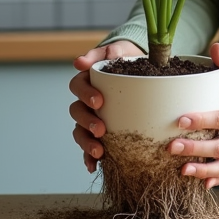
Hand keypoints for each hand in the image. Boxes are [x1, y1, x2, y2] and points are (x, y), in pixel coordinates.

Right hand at [69, 40, 145, 173]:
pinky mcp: (99, 133)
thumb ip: (107, 52)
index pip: (78, 86)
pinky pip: (89, 147)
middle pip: (76, 111)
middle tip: (100, 128)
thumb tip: (80, 62)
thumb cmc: (128, 60)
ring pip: (79, 131)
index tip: (99, 102)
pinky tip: (93, 166)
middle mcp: (86, 101)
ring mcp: (91, 118)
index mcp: (88, 80)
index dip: (85, 95)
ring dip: (86, 142)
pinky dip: (88, 157)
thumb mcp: (121, 51)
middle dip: (86, 122)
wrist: (143, 72)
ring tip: (99, 151)